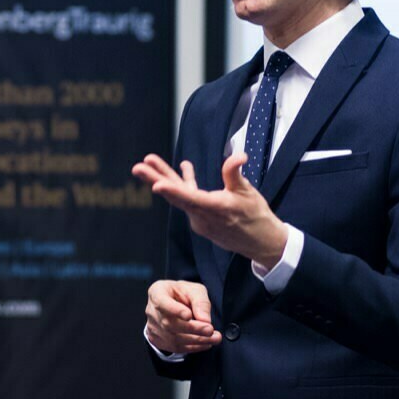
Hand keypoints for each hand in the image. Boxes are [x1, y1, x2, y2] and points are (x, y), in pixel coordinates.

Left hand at [131, 152, 288, 265]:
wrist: (262, 243)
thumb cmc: (257, 217)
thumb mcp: (248, 193)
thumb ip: (236, 174)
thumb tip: (238, 156)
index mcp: (215, 209)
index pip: (190, 199)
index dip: (173, 191)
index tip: (155, 185)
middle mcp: (203, 217)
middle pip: (176, 196)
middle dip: (155, 180)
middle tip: (137, 167)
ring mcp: (200, 220)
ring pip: (180, 196)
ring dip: (165, 178)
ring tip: (148, 162)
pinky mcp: (201, 220)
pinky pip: (189, 200)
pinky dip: (184, 185)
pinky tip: (183, 167)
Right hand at [145, 279, 219, 354]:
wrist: (174, 303)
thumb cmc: (182, 294)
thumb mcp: (195, 290)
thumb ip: (200, 302)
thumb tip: (204, 320)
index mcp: (157, 293)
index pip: (162, 302)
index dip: (175, 310)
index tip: (188, 316)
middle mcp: (152, 311)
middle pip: (169, 324)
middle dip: (193, 329)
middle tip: (210, 330)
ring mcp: (153, 327)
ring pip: (173, 339)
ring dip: (196, 340)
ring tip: (214, 338)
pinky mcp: (158, 340)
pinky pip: (175, 347)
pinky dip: (193, 347)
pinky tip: (205, 343)